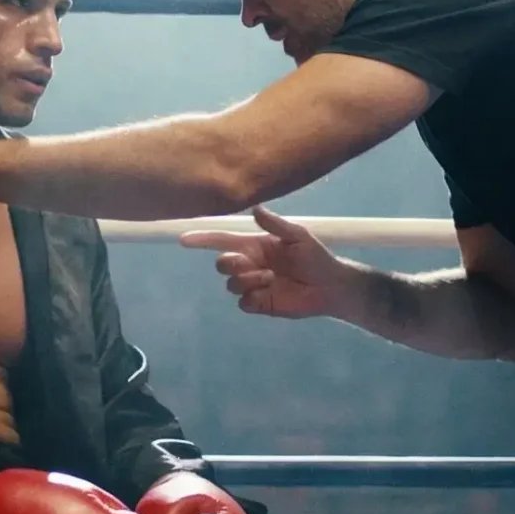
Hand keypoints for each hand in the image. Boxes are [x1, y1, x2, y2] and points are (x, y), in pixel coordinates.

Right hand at [178, 206, 359, 318]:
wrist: (330, 287)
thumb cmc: (316, 257)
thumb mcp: (298, 236)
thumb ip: (275, 224)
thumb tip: (254, 208)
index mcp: (256, 245)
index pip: (223, 240)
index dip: (203, 239)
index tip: (184, 239)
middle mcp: (251, 264)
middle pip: (222, 263)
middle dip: (229, 263)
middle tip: (248, 263)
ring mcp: (254, 285)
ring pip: (231, 284)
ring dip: (247, 280)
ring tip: (270, 279)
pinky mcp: (260, 304)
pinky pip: (243, 303)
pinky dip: (252, 298)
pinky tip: (269, 293)